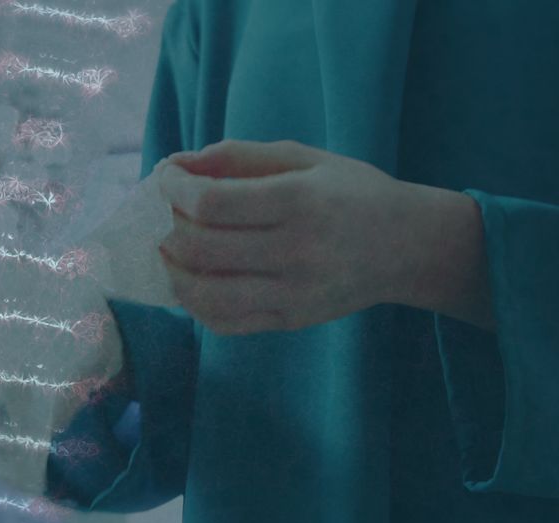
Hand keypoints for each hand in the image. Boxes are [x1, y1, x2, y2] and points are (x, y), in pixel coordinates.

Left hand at [156, 139, 481, 334]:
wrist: (409, 246)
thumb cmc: (350, 192)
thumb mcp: (303, 157)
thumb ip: (237, 156)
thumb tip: (175, 165)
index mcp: (299, 202)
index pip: (211, 204)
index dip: (172, 190)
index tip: (163, 178)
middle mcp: (296, 252)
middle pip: (200, 249)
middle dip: (164, 227)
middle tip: (157, 213)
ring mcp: (293, 294)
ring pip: (204, 295)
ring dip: (169, 270)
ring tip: (164, 247)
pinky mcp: (290, 321)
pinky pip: (223, 322)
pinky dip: (192, 302)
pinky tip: (189, 279)